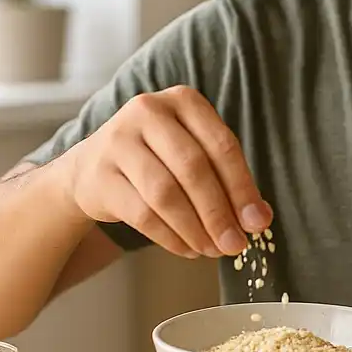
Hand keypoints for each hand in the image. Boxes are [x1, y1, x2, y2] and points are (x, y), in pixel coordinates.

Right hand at [55, 85, 270, 258]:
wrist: (91, 167)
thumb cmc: (158, 159)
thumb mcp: (193, 154)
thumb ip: (227, 180)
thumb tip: (259, 219)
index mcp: (183, 100)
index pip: (222, 145)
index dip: (242, 187)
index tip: (258, 222)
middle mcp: (148, 111)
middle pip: (193, 168)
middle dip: (219, 213)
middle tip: (235, 245)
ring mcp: (118, 140)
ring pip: (166, 193)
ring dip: (195, 230)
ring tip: (212, 251)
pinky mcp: (99, 175)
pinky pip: (142, 214)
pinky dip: (170, 237)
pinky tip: (187, 249)